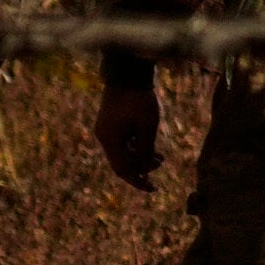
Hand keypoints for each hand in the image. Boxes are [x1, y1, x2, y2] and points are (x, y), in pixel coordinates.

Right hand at [95, 62, 160, 189]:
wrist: (127, 75)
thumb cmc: (139, 100)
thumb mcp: (148, 127)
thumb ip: (145, 150)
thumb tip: (143, 169)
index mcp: (110, 140)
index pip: (122, 170)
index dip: (137, 181)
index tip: (152, 189)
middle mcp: (104, 137)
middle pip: (121, 163)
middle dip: (141, 167)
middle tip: (160, 163)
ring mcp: (106, 129)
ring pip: (122, 153)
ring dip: (140, 157)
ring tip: (160, 156)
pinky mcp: (110, 123)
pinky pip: (122, 143)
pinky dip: (135, 147)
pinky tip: (149, 144)